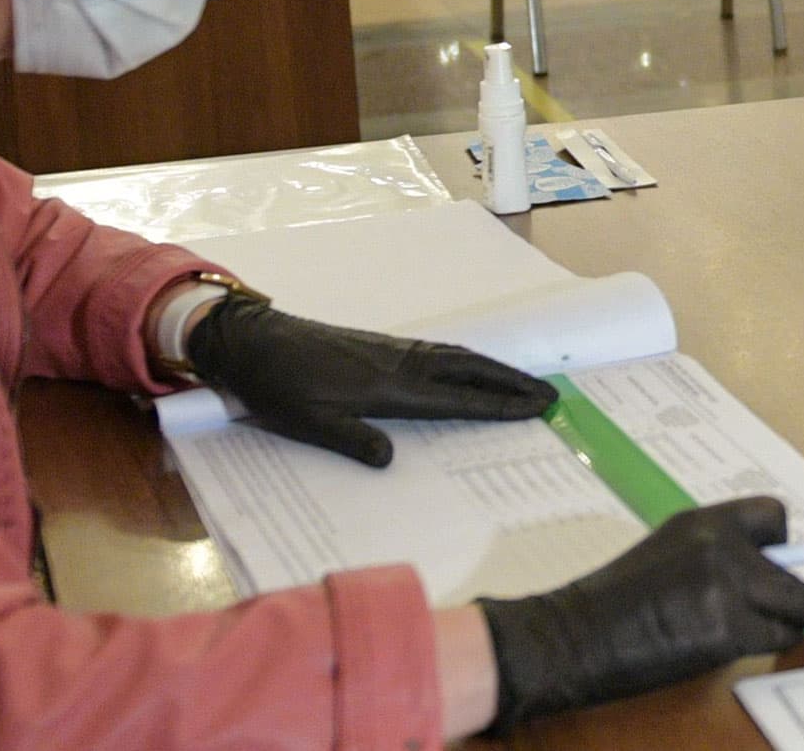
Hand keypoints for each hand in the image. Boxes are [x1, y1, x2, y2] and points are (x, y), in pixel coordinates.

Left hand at [184, 297, 557, 465]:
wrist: (254, 341)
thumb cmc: (278, 386)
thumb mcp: (306, 421)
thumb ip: (350, 439)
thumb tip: (391, 461)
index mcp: (389, 387)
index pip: (457, 399)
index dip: (498, 405)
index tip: (536, 407)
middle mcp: (401, 364)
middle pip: (470, 371)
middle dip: (511, 383)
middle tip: (549, 395)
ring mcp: (394, 351)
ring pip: (457, 358)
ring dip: (495, 369)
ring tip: (524, 382)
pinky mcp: (382, 346)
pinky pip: (440, 352)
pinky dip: (469, 360)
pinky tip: (471, 367)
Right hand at [479, 497, 803, 729]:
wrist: (574, 636)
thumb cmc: (611, 603)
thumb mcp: (665, 553)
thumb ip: (713, 556)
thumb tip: (763, 576)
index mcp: (702, 521)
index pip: (773, 515)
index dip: (783, 543)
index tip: (786, 561)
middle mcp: (721, 545)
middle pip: (795, 568)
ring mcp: (728, 586)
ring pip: (793, 608)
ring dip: (787, 625)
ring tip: (773, 633)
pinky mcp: (729, 628)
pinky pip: (774, 639)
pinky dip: (768, 647)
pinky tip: (742, 648)